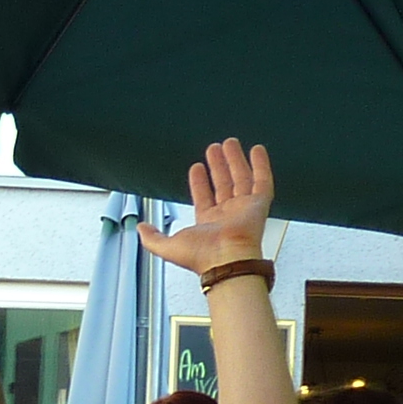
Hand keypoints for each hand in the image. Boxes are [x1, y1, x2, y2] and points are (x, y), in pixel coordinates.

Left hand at [138, 139, 275, 275]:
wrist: (227, 260)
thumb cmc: (202, 257)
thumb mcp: (167, 247)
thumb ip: (152, 238)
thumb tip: (140, 228)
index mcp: (208, 222)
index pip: (203, 197)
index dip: (199, 182)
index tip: (196, 167)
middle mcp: (227, 214)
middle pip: (223, 184)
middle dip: (217, 166)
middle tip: (213, 149)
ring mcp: (244, 208)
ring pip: (241, 178)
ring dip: (234, 160)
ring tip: (229, 143)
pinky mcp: (259, 204)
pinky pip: (262, 180)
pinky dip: (260, 165)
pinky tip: (256, 151)